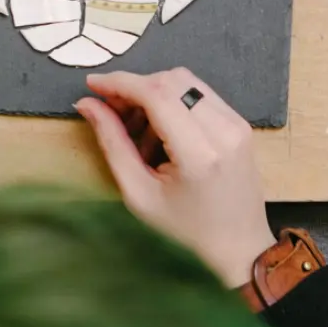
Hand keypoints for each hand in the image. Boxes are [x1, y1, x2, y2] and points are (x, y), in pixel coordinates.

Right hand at [75, 69, 274, 287]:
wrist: (239, 246)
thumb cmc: (185, 229)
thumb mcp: (139, 194)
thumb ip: (112, 143)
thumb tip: (87, 104)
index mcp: (199, 153)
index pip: (156, 93)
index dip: (120, 83)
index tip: (93, 84)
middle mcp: (223, 130)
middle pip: (170, 80)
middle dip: (134, 88)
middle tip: (112, 112)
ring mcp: (236, 123)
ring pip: (185, 81)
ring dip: (154, 94)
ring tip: (139, 132)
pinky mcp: (240, 122)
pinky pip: (199, 94)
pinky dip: (173, 102)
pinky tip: (161, 132)